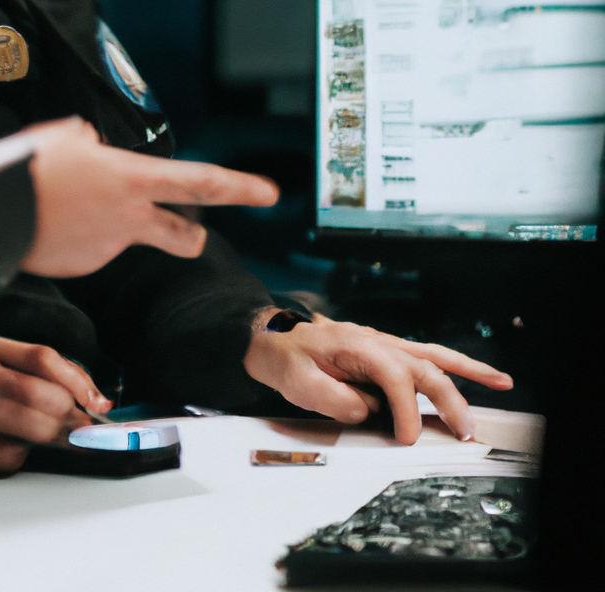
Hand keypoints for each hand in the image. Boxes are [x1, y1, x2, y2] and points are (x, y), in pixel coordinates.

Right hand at [0, 335, 112, 474]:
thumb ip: (28, 366)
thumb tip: (87, 394)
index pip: (41, 357)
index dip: (78, 379)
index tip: (96, 401)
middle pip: (41, 396)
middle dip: (72, 414)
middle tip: (85, 426)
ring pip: (33, 430)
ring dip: (57, 438)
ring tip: (63, 438)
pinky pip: (11, 456)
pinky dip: (20, 454)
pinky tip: (6, 445)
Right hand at [21, 117, 279, 277]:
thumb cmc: (31, 169)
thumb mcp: (64, 137)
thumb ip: (88, 141)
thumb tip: (91, 145)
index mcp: (134, 179)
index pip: (201, 183)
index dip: (240, 187)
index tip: (270, 193)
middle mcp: (131, 217)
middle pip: (183, 234)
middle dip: (191, 236)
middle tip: (192, 234)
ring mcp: (109, 246)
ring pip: (127, 237)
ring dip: (116, 227)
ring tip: (74, 209)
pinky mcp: (85, 265)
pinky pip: (92, 247)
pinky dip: (81, 238)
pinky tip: (55, 224)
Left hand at [243, 310, 513, 444]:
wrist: (273, 339)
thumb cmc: (286, 359)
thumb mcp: (300, 384)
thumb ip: (338, 400)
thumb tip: (370, 411)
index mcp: (357, 346)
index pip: (394, 377)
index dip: (406, 409)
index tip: (406, 437)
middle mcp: (376, 342)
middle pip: (423, 367)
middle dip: (449, 399)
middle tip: (466, 432)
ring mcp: (384, 345)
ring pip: (433, 356)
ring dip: (468, 372)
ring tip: (502, 383)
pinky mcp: (386, 353)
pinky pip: (427, 357)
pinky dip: (454, 365)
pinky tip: (478, 373)